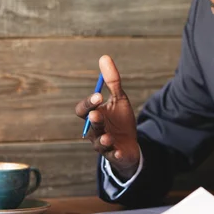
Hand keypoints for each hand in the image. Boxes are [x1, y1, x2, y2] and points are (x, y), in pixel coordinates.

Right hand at [75, 55, 139, 179]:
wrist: (130, 143)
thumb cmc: (120, 120)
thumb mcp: (119, 99)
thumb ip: (112, 81)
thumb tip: (104, 57)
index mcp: (93, 115)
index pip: (83, 109)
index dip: (88, 103)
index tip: (98, 95)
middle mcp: (94, 131)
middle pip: (90, 126)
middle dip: (94, 120)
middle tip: (97, 114)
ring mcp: (103, 145)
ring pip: (98, 143)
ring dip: (103, 139)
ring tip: (108, 137)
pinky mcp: (114, 155)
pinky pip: (112, 156)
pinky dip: (115, 154)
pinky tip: (119, 151)